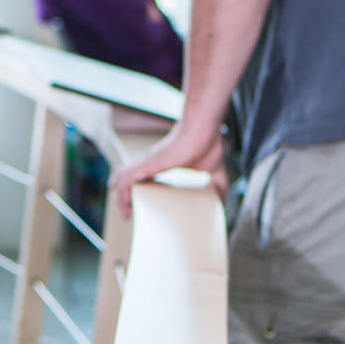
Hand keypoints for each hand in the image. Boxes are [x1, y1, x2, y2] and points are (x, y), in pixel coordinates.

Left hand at [109, 119, 226, 215]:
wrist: (203, 129)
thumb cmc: (208, 144)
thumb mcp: (215, 173)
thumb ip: (218, 187)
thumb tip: (223, 202)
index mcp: (165, 166)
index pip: (147, 179)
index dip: (141, 192)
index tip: (140, 206)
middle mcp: (153, 164)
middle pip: (131, 181)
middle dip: (126, 196)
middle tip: (130, 213)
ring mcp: (148, 163)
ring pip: (124, 181)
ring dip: (121, 197)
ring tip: (125, 213)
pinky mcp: (147, 164)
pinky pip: (126, 179)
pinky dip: (121, 193)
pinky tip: (122, 206)